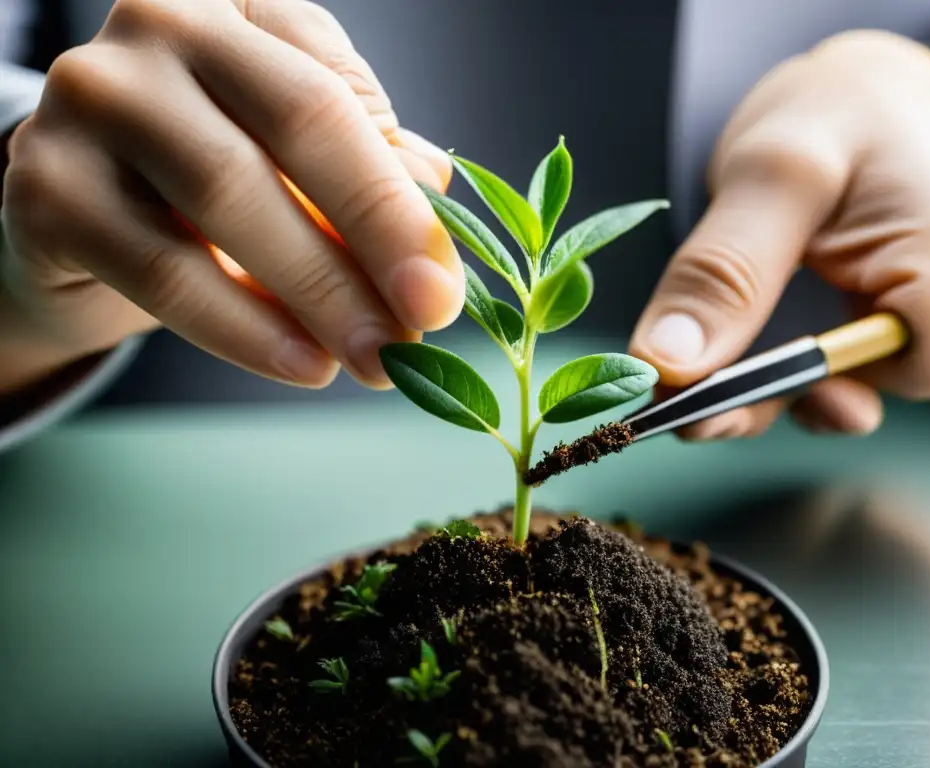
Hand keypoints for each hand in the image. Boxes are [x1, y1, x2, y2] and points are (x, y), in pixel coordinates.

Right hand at [1, 0, 461, 393]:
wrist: (92, 225)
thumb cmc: (218, 187)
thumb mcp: (302, 167)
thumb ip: (369, 173)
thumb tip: (436, 198)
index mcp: (247, 11)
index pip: (342, 97)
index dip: (402, 203)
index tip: (444, 292)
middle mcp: (165, 25)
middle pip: (298, 126)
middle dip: (374, 240)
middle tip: (420, 330)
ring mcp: (94, 95)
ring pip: (229, 195)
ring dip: (318, 293)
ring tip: (373, 360)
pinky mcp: (45, 182)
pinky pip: (162, 268)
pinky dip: (242, 325)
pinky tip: (301, 363)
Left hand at [629, 30, 929, 437]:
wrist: (867, 95)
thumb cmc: (826, 116)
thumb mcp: (763, 172)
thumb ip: (723, 269)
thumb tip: (672, 364)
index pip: (928, 365)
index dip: (825, 385)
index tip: (718, 391)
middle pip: (920, 379)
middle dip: (812, 390)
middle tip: (714, 388)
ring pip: (913, 378)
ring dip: (828, 385)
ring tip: (757, 357)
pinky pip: (910, 363)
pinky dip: (848, 372)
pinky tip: (804, 348)